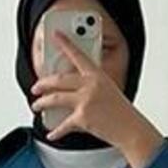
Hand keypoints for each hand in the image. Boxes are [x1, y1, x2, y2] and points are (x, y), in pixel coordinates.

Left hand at [31, 30, 164, 167]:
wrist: (132, 129)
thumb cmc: (122, 113)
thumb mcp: (108, 91)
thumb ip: (90, 87)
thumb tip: (70, 93)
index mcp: (97, 75)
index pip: (78, 55)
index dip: (65, 43)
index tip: (56, 34)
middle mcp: (90, 85)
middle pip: (58, 80)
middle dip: (42, 84)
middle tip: (36, 87)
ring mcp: (86, 100)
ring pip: (54, 99)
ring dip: (41, 103)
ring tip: (37, 105)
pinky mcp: (82, 118)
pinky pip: (63, 125)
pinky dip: (55, 131)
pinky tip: (51, 133)